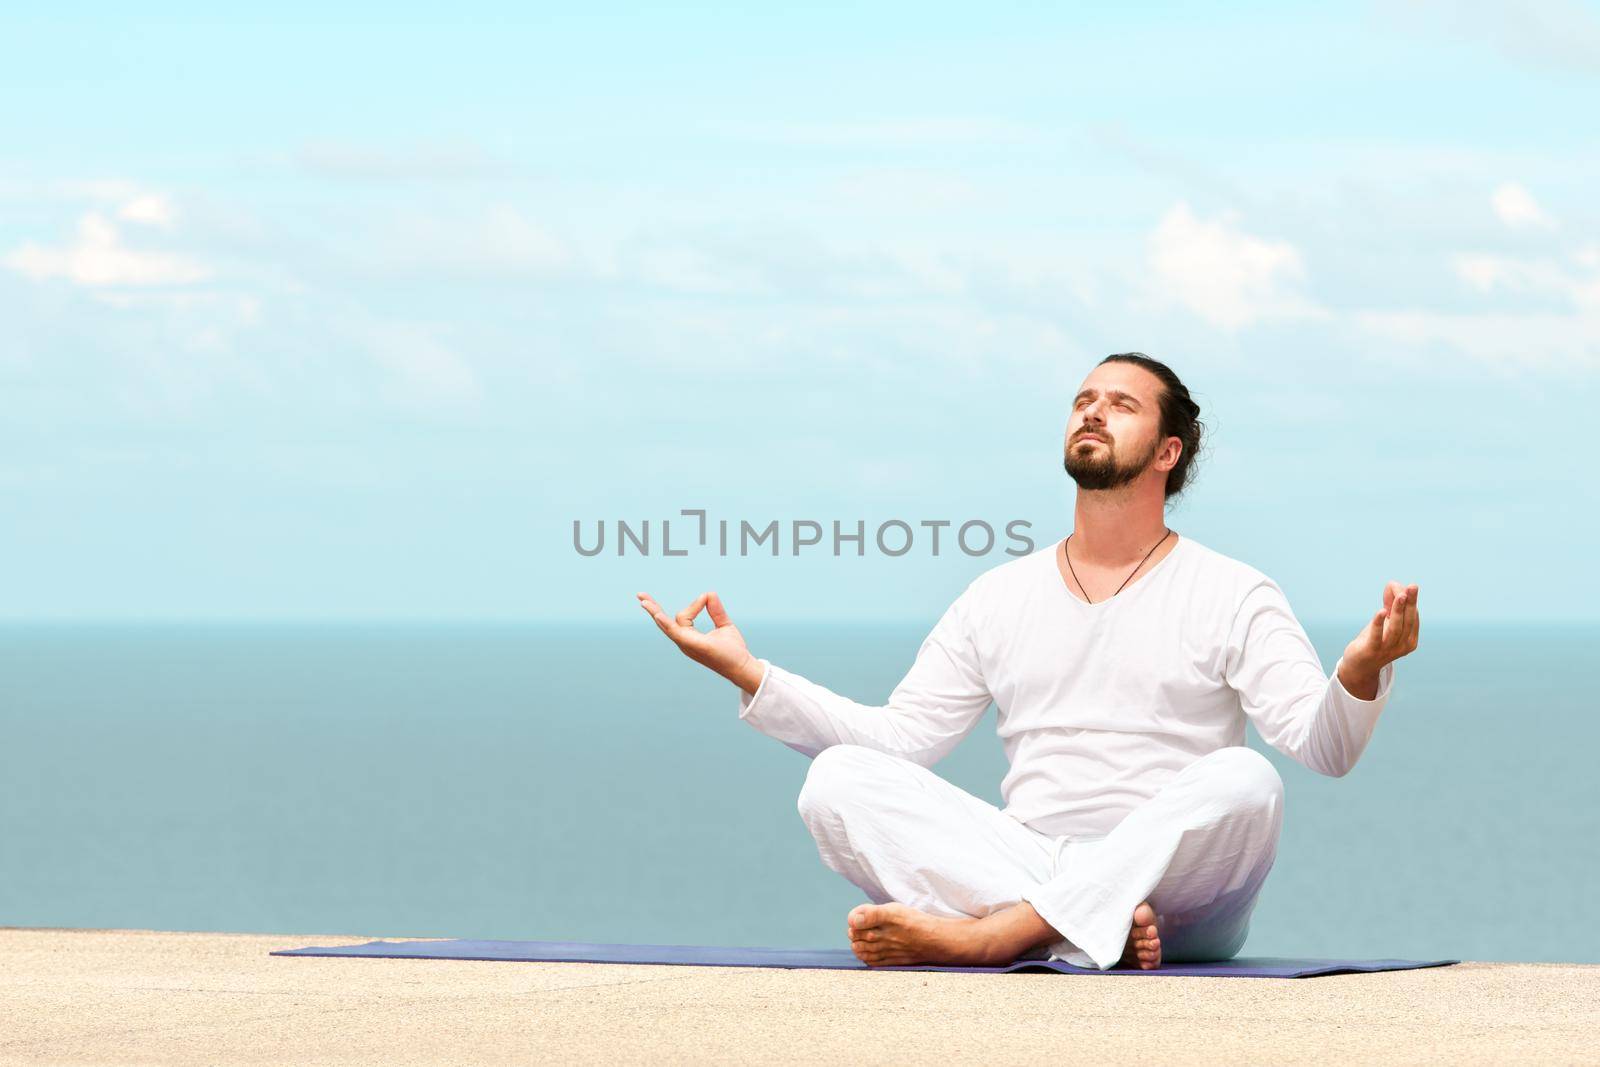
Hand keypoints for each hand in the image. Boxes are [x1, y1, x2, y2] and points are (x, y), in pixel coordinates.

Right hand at [636, 589, 760, 689]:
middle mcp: (684, 642)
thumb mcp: (723, 624)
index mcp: (689, 638)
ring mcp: (687, 645)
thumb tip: (709, 593)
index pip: (683, 616)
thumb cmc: (733, 650)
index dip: (695, 603)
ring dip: (655, 612)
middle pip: (664, 623)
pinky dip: (666, 623)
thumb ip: (716, 610)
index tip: (707, 597)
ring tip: (643, 601)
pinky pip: (676, 632)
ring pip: (667, 626)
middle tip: (639, 595)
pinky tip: (658, 615)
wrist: (742, 666)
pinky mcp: (694, 645)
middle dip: (652, 609)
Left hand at [1343, 581, 1419, 676]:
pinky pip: (1377, 636)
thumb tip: (1393, 584)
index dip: (1412, 602)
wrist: (1360, 666)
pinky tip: (1381, 612)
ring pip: (1396, 628)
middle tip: (1412, 587)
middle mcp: (1402, 645)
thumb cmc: (1374, 641)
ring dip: (1398, 611)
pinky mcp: (1372, 650)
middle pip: (1407, 622)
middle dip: (1410, 604)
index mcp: (1410, 640)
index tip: (1410, 586)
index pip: (1413, 618)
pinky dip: (1379, 623)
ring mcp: (1387, 649)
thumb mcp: (1385, 623)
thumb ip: (1390, 606)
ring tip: (1400, 596)